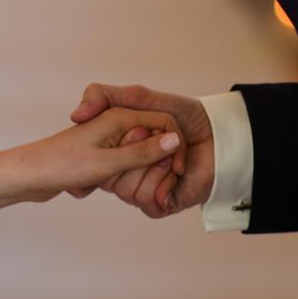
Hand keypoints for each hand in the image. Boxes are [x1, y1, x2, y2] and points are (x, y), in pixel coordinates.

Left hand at [7, 107, 183, 203]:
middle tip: (123, 183)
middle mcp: (114, 124)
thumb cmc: (62, 165)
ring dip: (124, 177)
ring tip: (97, 184)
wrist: (27, 175)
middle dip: (146, 167)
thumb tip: (174, 140)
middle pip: (151, 142)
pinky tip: (86, 187)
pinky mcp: (97, 154)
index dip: (174, 147)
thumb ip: (143, 152)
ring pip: (134, 158)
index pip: (164, 123)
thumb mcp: (108, 163)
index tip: (176, 172)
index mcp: (120, 117)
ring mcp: (105, 139)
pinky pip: (117, 167)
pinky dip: (109, 180)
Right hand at [69, 84, 213, 217]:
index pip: (95, 155)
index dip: (108, 145)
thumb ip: (105, 95)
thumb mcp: (142, 97)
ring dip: (153, 171)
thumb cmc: (187, 116)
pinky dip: (163, 187)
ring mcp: (144, 187)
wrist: (222, 137)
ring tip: (173, 159)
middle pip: (109, 178)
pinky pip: (147, 203)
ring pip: (127, 193)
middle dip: (136, 156)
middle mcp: (128, 169)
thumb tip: (75, 116)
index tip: (130, 131)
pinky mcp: (162, 203)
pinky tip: (177, 176)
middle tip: (157, 141)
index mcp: (119, 146)